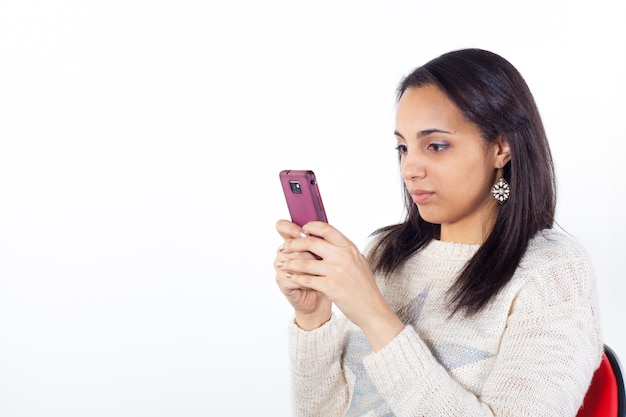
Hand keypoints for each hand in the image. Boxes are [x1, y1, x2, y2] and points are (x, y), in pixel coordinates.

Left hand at [276, 220, 403, 349]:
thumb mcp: (358, 262)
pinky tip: (289, 277)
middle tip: (284, 247)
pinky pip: (306, 279)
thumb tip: (325, 240)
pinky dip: (295, 278)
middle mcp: (343, 256)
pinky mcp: (330, 287)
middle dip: (293, 244)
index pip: (326, 229)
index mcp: (349, 248)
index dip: (311, 227)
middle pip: (310, 243)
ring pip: (304, 262)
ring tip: (282, 264)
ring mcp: (336, 271)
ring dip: (290, 263)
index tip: (301, 230)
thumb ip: (343, 250)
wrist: (372, 309)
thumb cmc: (364, 287)